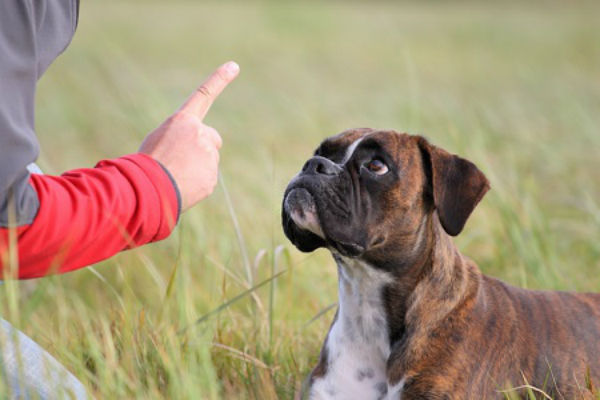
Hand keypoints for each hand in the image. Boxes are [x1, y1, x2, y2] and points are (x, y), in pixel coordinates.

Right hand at [139, 61, 238, 211]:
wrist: (147, 188)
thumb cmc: (147, 163)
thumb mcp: (159, 140)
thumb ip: (181, 138)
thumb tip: (194, 154)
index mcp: (182, 121)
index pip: (203, 95)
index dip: (219, 80)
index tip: (234, 66)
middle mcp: (200, 134)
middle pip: (212, 138)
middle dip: (204, 147)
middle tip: (183, 159)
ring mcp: (208, 155)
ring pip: (209, 161)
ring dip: (196, 167)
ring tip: (176, 174)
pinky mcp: (211, 176)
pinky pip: (206, 178)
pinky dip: (196, 183)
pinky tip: (181, 185)